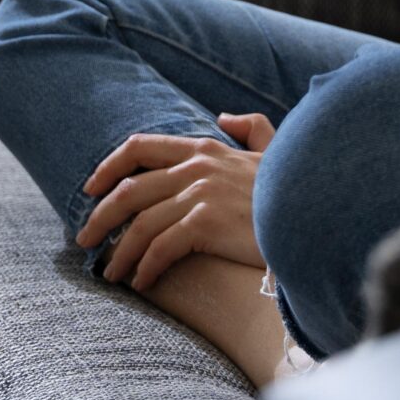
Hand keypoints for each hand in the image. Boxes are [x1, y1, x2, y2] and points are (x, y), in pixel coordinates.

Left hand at [75, 110, 277, 292]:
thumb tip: (225, 117)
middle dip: (100, 215)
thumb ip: (251, 128)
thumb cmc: (296, 187)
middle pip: (129, 190)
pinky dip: (146, 266)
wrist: (316, 212)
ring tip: (110, 273)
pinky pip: (161, 247)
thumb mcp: (274, 148)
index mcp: (204, 149)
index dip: (108, 166)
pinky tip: (141, 282)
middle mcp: (196, 167)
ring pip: (141, 223)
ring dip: (119, 252)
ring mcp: (200, 194)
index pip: (139, 147)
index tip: (90, 188)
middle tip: (84, 239)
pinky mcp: (207, 223)